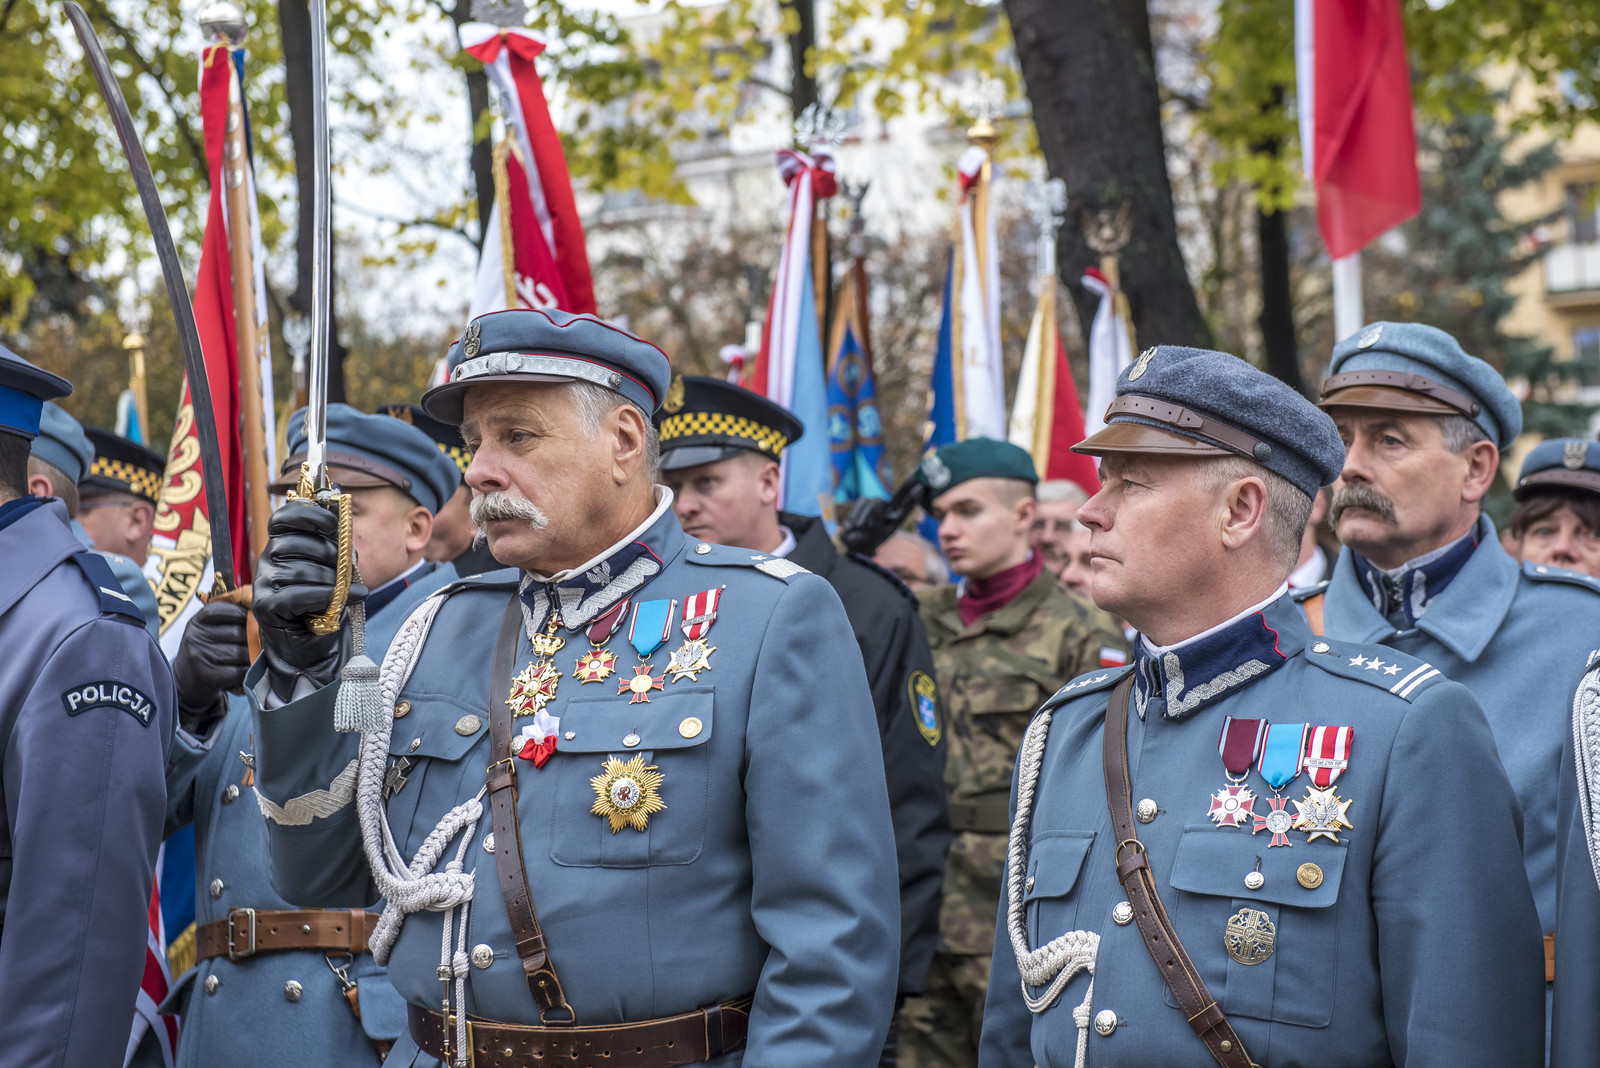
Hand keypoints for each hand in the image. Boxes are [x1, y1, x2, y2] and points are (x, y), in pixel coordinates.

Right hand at [173, 600, 249, 732]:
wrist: (187, 684)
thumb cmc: (206, 653)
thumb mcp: (208, 632)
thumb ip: (227, 620)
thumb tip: (258, 611)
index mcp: (196, 623)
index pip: (222, 609)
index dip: (242, 612)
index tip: (255, 618)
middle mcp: (194, 637)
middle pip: (237, 632)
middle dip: (254, 638)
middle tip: (262, 642)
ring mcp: (199, 657)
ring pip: (240, 652)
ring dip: (252, 656)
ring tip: (254, 657)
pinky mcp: (207, 676)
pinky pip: (238, 671)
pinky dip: (247, 670)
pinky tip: (246, 670)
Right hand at [252, 500, 367, 696]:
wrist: (314, 647)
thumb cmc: (325, 604)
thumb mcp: (334, 570)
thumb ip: (337, 548)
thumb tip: (344, 523)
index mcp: (281, 546)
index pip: (283, 518)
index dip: (306, 514)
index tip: (331, 524)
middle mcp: (266, 561)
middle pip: (294, 543)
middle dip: (328, 554)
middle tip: (346, 569)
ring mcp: (262, 584)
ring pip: (299, 571)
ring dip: (332, 580)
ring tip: (350, 590)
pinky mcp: (264, 606)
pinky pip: (297, 594)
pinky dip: (327, 596)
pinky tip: (347, 600)